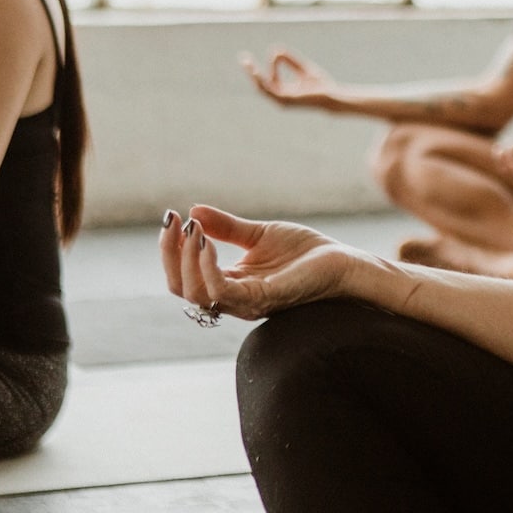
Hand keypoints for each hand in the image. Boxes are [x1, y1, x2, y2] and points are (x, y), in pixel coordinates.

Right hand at [158, 205, 364, 321]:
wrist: (341, 262)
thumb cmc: (304, 252)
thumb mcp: (258, 234)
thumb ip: (225, 228)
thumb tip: (193, 211)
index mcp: (229, 285)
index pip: (183, 277)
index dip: (171, 249)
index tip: (170, 217)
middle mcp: (232, 299)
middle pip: (181, 288)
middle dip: (170, 254)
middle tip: (173, 222)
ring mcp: (246, 302)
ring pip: (196, 293)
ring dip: (186, 259)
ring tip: (192, 230)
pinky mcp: (263, 298)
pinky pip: (223, 292)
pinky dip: (208, 268)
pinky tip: (206, 243)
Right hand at [239, 48, 339, 110]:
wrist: (331, 95)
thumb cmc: (319, 84)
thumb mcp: (302, 67)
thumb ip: (289, 60)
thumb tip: (275, 51)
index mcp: (284, 92)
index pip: (268, 80)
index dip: (269, 65)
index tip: (276, 52)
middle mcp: (280, 98)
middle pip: (260, 85)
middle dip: (251, 72)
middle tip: (243, 58)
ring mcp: (282, 101)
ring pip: (262, 89)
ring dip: (255, 76)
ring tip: (249, 65)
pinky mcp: (286, 100)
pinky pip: (271, 90)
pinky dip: (267, 79)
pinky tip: (264, 71)